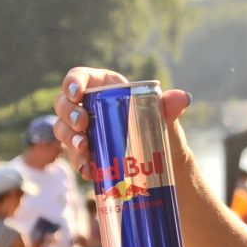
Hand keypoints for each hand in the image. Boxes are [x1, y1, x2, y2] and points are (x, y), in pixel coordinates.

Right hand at [51, 68, 190, 169]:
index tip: (76, 93)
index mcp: (104, 87)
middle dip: (68, 113)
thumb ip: (170, 108)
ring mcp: (83, 130)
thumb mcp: (165, 119)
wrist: (160, 163)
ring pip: (63, 129)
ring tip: (84, 148)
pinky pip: (73, 155)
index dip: (72, 82)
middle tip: (82, 124)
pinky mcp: (84, 152)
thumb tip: (183, 98)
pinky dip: (78, 162)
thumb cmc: (160, 130)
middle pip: (64, 103)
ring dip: (69, 138)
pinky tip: (88, 169)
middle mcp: (88, 106)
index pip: (80, 78)